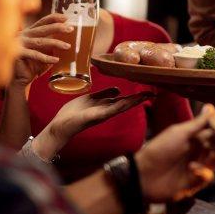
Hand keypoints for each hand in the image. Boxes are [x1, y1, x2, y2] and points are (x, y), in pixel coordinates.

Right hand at [12, 14, 73, 86]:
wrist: (19, 78)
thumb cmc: (33, 64)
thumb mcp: (44, 51)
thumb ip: (51, 44)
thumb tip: (69, 39)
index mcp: (30, 31)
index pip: (43, 21)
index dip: (54, 18)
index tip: (66, 18)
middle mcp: (24, 35)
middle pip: (43, 29)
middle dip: (57, 28)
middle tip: (70, 29)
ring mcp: (20, 43)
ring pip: (40, 41)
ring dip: (55, 43)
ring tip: (68, 46)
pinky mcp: (18, 53)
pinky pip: (34, 55)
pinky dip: (46, 57)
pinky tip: (56, 60)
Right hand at [30, 87, 153, 160]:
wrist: (62, 126)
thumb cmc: (77, 123)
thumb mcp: (92, 116)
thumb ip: (104, 109)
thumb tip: (118, 99)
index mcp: (110, 112)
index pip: (128, 103)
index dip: (139, 99)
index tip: (152, 94)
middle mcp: (107, 108)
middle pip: (127, 100)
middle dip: (139, 96)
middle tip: (152, 90)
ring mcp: (100, 104)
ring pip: (118, 97)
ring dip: (128, 93)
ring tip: (139, 88)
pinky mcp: (91, 100)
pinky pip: (104, 94)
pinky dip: (112, 90)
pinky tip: (118, 88)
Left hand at [135, 106, 214, 202]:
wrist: (144, 176)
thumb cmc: (161, 149)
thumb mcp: (180, 133)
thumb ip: (198, 123)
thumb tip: (212, 106)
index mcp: (196, 138)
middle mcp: (199, 151)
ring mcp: (198, 167)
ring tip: (210, 158)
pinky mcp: (196, 182)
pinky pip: (207, 176)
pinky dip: (203, 173)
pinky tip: (192, 170)